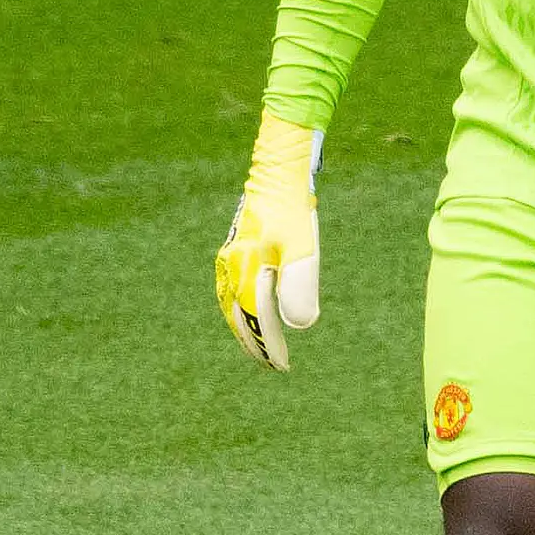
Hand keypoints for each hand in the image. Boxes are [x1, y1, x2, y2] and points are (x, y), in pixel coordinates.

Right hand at [215, 112, 322, 367]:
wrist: (278, 170)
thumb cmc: (293, 209)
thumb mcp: (303, 249)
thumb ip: (299, 287)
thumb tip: (299, 326)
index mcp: (245, 271)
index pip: (256, 320)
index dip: (269, 345)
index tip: (282, 365)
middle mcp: (232, 267)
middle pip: (237, 316)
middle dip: (253, 342)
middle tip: (269, 365)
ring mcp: (230, 257)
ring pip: (230, 303)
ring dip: (242, 327)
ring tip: (255, 344)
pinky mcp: (235, 248)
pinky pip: (230, 288)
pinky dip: (238, 306)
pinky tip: (246, 308)